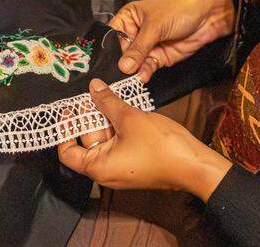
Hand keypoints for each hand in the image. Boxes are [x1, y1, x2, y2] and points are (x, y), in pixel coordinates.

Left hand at [58, 79, 231, 200]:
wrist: (194, 165)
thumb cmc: (160, 147)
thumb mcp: (129, 118)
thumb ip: (108, 102)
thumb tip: (93, 87)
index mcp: (97, 167)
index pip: (67, 152)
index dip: (65, 129)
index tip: (69, 108)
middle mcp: (105, 172)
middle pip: (87, 142)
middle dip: (88, 117)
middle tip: (92, 93)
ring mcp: (121, 168)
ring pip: (105, 140)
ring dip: (105, 118)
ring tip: (108, 95)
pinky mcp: (135, 163)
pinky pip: (118, 143)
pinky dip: (118, 126)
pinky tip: (123, 107)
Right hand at [110, 0, 234, 81]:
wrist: (209, 16)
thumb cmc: (180, 9)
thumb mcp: (156, 26)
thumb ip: (139, 47)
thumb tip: (123, 67)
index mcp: (129, 17)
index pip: (111, 35)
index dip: (106, 49)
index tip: (101, 65)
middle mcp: (135, 32)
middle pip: (120, 52)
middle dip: (119, 64)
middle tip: (114, 77)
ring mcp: (147, 46)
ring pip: (134, 63)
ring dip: (132, 71)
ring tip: (130, 78)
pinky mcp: (159, 58)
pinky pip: (147, 68)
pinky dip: (144, 73)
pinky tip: (142, 76)